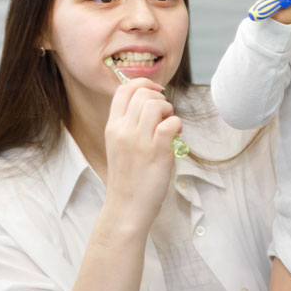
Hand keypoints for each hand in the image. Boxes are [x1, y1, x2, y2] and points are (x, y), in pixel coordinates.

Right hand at [102, 77, 181, 222]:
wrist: (127, 206)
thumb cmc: (128, 177)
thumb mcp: (119, 145)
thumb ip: (129, 124)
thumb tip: (149, 104)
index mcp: (113, 127)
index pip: (124, 90)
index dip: (143, 83)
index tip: (156, 90)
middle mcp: (123, 130)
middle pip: (143, 93)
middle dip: (159, 98)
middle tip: (165, 115)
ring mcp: (140, 141)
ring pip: (156, 104)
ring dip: (169, 110)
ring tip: (169, 126)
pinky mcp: (157, 152)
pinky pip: (171, 123)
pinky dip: (177, 125)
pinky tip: (175, 137)